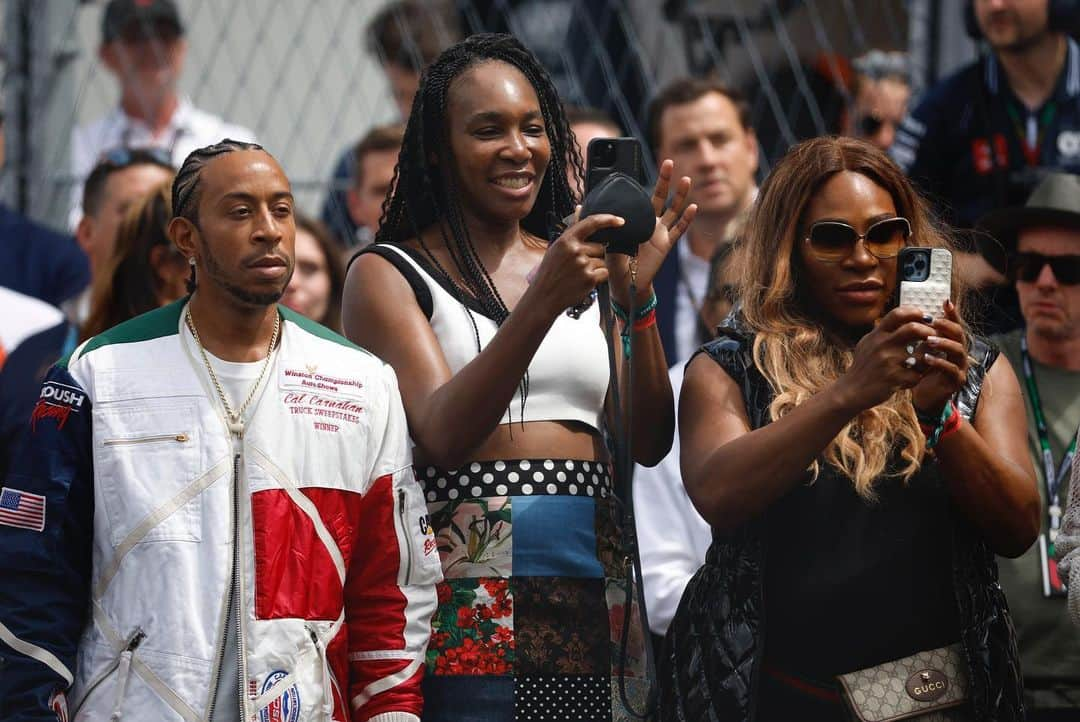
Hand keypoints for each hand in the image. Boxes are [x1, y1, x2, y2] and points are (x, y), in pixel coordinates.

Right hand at [524, 213, 621, 318]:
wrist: (543, 297)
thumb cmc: (550, 272)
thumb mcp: (556, 248)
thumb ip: (571, 230)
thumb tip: (580, 208)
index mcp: (566, 240)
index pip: (591, 223)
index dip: (608, 220)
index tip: (620, 221)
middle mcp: (575, 250)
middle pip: (600, 247)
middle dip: (594, 255)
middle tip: (577, 266)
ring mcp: (583, 265)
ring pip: (602, 261)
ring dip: (595, 268)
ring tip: (577, 276)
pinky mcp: (589, 279)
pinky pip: (604, 273)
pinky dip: (597, 278)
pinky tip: (582, 283)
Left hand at [607, 159, 696, 304]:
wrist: (624, 283)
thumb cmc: (612, 261)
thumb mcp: (602, 238)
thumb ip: (595, 222)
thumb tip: (578, 205)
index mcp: (634, 219)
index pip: (641, 196)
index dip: (643, 183)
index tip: (644, 167)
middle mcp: (649, 223)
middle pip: (659, 197)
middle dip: (664, 180)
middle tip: (668, 162)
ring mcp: (659, 233)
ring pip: (673, 210)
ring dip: (680, 196)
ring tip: (686, 180)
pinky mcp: (665, 245)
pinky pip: (678, 230)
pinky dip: (687, 219)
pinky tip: (693, 207)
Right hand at [833, 306, 935, 414]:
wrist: (851, 390)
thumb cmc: (862, 366)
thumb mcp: (867, 344)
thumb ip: (882, 332)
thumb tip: (900, 318)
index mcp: (876, 335)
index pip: (898, 314)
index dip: (915, 312)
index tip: (925, 317)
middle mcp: (882, 345)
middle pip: (913, 329)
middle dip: (929, 331)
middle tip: (935, 336)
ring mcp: (888, 362)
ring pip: (921, 354)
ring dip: (929, 357)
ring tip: (930, 358)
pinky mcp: (894, 378)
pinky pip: (917, 375)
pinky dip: (919, 376)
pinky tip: (914, 377)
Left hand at [910, 300, 968, 415]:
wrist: (923, 394)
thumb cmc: (920, 370)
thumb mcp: (918, 349)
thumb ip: (919, 334)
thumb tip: (909, 314)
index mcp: (950, 342)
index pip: (954, 324)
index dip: (952, 313)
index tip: (945, 302)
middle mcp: (959, 352)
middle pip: (960, 334)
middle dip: (947, 326)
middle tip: (933, 322)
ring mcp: (960, 366)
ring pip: (958, 350)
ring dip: (943, 343)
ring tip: (928, 340)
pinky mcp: (957, 380)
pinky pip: (951, 369)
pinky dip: (939, 362)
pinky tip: (926, 358)